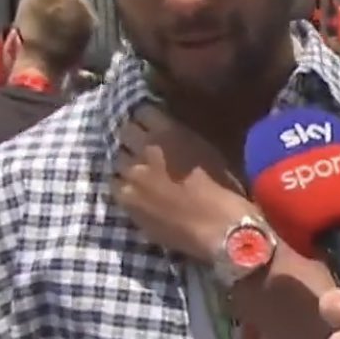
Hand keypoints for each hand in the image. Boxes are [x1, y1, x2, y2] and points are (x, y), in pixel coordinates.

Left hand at [113, 103, 254, 262]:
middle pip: (125, 131)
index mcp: (167, 132)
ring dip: (127, 161)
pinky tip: (135, 191)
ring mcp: (132, 175)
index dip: (148, 119)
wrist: (219, 227)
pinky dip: (123, 185)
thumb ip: (180, 138)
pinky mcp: (126, 199)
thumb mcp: (206, 150)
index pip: (143, 111)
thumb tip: (168, 135)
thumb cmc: (224, 188)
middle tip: (143, 147)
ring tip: (138, 171)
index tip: (152, 125)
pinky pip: (115, 185)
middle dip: (133, 137)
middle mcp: (144, 148)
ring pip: (118, 158)